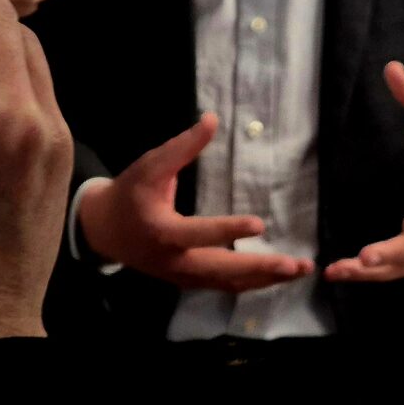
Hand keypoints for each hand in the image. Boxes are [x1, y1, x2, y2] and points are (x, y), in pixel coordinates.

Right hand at [76, 116, 312, 291]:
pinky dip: (253, 282)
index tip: (259, 224)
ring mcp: (183, 276)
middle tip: (293, 263)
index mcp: (163, 233)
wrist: (104, 230)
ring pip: (228, 283)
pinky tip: (279, 275)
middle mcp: (175, 262)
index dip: (228, 230)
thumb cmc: (129, 193)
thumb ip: (182, 147)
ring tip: (300, 269)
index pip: (199, 234)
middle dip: (260, 268)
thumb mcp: (149, 166)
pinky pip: (224, 285)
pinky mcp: (189, 281)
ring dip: (265, 278)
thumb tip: (212, 119)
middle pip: (221, 271)